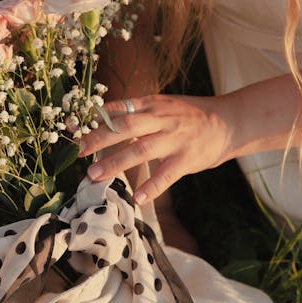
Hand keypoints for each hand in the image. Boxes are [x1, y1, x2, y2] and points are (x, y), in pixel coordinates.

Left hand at [78, 94, 232, 203]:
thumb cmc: (190, 117)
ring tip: (95, 176)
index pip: (117, 108)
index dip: (93, 118)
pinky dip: (151, 186)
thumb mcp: (162, 106)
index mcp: (151, 104)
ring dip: (115, 163)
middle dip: (98, 139)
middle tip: (79, 152)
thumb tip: (102, 122)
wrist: (229, 121)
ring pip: (140, 150)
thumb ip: (136, 113)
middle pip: (124, 127)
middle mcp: (161, 118)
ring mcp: (174, 138)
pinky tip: (137, 198)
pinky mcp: (187, 158)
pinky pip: (166, 174)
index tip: (72, 128)